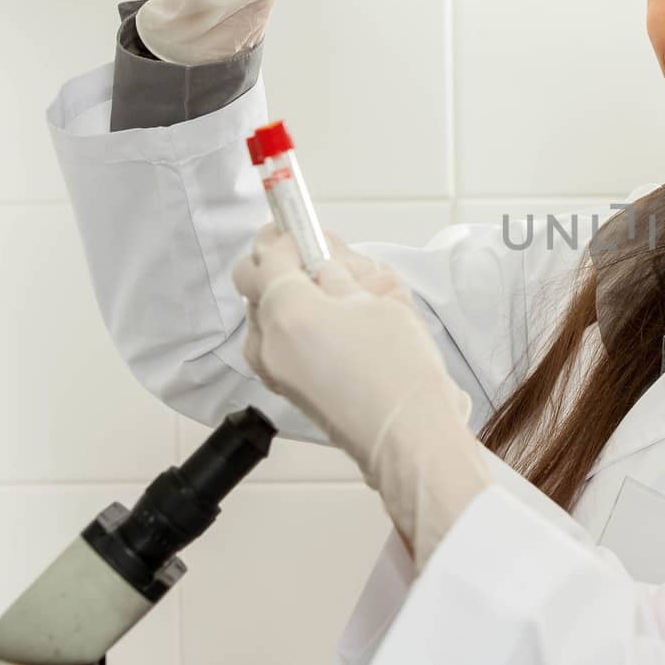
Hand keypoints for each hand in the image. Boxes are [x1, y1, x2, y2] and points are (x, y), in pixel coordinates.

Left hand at [240, 231, 418, 404]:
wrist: (408, 434)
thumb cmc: (401, 372)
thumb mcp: (379, 301)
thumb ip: (341, 275)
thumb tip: (325, 262)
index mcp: (288, 312)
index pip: (268, 256)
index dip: (287, 236)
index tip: (304, 230)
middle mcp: (269, 342)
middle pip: (255, 285)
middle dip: (284, 267)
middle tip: (323, 262)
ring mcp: (273, 370)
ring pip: (265, 316)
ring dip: (292, 299)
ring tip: (341, 302)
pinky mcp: (286, 389)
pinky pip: (276, 345)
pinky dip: (296, 329)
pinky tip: (336, 331)